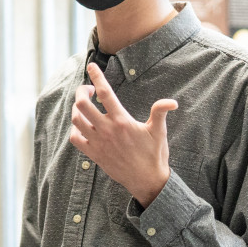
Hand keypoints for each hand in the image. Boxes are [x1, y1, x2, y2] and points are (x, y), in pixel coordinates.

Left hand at [70, 62, 176, 207]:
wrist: (146, 181)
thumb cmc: (154, 155)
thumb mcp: (159, 131)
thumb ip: (160, 112)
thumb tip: (172, 102)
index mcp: (122, 121)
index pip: (105, 93)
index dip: (97, 77)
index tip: (92, 66)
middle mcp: (107, 130)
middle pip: (82, 104)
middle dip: (82, 91)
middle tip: (89, 89)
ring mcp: (98, 143)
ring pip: (76, 120)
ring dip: (77, 108)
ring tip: (85, 105)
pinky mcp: (94, 154)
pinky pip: (75, 138)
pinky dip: (75, 128)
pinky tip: (83, 125)